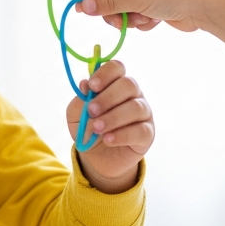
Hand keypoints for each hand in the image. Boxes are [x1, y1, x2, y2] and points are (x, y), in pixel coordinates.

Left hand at [68, 59, 152, 192]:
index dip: (105, 74)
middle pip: (129, 84)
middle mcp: (133, 95)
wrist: (97, 158)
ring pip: (135, 108)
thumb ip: (79, 101)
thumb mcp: (76, 116)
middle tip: (91, 111)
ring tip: (97, 129)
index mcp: (115, 84)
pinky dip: (122, 135)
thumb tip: (84, 84)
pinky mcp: (147, 134)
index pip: (117, 67)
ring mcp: (143, 113)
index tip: (92, 86)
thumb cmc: (88, 129)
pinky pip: (140, 130)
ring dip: (113, 118)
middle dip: (107, 98)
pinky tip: (108, 140)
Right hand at [72, 0, 214, 32]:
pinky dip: (139, 21)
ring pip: (118, 8)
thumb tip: (82, 6)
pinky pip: (132, 15)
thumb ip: (108, 2)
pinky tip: (154, 21)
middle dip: (110, 10)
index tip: (80, 8)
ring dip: (127, 18)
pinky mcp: (149, 3)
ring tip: (142, 20)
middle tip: (117, 22)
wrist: (205, 6)